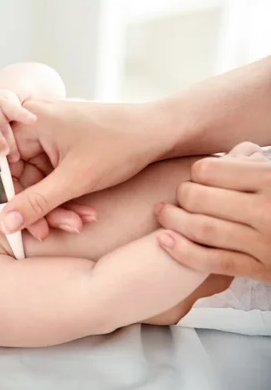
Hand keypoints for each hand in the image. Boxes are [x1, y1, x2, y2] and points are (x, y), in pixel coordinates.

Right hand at [0, 98, 163, 236]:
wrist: (159, 131)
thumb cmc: (120, 144)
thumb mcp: (76, 179)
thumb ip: (36, 203)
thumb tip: (6, 223)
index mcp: (29, 123)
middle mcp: (32, 126)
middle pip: (14, 176)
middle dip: (31, 208)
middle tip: (43, 234)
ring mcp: (47, 137)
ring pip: (34, 182)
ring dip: (52, 207)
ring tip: (76, 224)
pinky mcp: (60, 147)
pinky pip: (50, 179)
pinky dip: (63, 198)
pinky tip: (83, 214)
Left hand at [155, 142, 270, 281]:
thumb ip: (259, 164)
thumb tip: (237, 152)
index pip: (213, 171)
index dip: (199, 171)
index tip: (198, 173)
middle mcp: (267, 212)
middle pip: (200, 199)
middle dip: (182, 194)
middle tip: (178, 193)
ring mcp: (264, 244)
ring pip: (203, 230)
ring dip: (173, 220)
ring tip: (161, 212)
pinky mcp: (264, 271)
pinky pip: (215, 262)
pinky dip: (185, 252)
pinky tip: (165, 240)